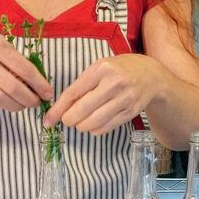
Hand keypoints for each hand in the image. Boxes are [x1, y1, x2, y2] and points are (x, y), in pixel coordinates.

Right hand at [0, 31, 52, 114]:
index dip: (39, 84)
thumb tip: (39, 83)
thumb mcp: (1, 43)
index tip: (48, 94)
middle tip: (36, 103)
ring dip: (14, 106)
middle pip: (12, 86)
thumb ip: (17, 59)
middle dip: (29, 99)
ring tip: (22, 106)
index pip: (24, 68)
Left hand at [44, 55, 158, 134]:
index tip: (48, 120)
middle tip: (67, 119)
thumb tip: (60, 108)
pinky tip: (94, 123)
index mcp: (102, 69)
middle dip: (69, 119)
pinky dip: (94, 130)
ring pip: (93, 123)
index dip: (58, 109)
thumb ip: (82, 85)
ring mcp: (124, 99)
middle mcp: (114, 84)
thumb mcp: (100, 68)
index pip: (73, 93)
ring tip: (81, 121)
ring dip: (81, 126)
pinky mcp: (130, 113)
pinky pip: (105, 128)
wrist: (151, 76)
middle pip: (82, 111)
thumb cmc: (119, 70)